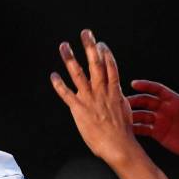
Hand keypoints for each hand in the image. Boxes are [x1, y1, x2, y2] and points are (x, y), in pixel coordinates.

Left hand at [51, 29, 137, 167]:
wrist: (119, 145)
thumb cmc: (123, 133)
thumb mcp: (124, 111)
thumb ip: (118, 100)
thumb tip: (117, 95)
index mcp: (114, 91)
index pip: (110, 66)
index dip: (105, 53)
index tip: (101, 44)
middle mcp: (101, 91)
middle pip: (95, 63)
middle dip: (90, 46)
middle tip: (85, 33)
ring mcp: (90, 99)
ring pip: (79, 74)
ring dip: (70, 58)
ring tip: (64, 46)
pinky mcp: (79, 109)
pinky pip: (66, 93)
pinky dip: (59, 84)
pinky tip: (53, 75)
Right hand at [128, 80, 178, 158]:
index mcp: (174, 100)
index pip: (157, 90)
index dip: (146, 86)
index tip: (134, 84)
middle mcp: (164, 109)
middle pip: (145, 102)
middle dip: (134, 101)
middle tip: (123, 103)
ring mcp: (160, 121)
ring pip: (142, 115)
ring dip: (132, 116)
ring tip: (121, 118)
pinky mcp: (158, 134)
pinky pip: (144, 130)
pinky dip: (135, 129)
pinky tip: (126, 130)